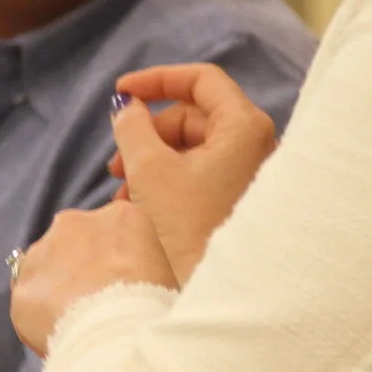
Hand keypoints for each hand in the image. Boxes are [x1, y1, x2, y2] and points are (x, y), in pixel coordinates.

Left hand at [9, 199, 175, 353]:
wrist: (119, 337)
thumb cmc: (154, 310)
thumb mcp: (168, 276)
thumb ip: (144, 264)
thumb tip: (135, 275)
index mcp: (122, 217)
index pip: (113, 232)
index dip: (116, 262)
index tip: (121, 286)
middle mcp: (78, 222)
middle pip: (75, 243)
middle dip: (81, 269)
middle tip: (97, 304)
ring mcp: (45, 249)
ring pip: (47, 267)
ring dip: (57, 288)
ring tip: (78, 323)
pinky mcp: (23, 282)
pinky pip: (30, 298)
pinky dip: (40, 314)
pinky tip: (60, 332)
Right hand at [106, 64, 277, 283]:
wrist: (225, 292)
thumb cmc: (192, 230)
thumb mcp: (149, 171)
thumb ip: (131, 127)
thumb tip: (126, 107)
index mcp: (243, 126)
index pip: (200, 79)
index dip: (156, 80)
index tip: (121, 92)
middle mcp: (255, 143)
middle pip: (192, 116)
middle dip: (147, 134)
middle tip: (115, 164)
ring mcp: (251, 171)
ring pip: (192, 146)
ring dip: (151, 161)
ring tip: (122, 192)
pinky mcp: (241, 196)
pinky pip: (200, 171)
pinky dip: (168, 179)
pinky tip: (139, 205)